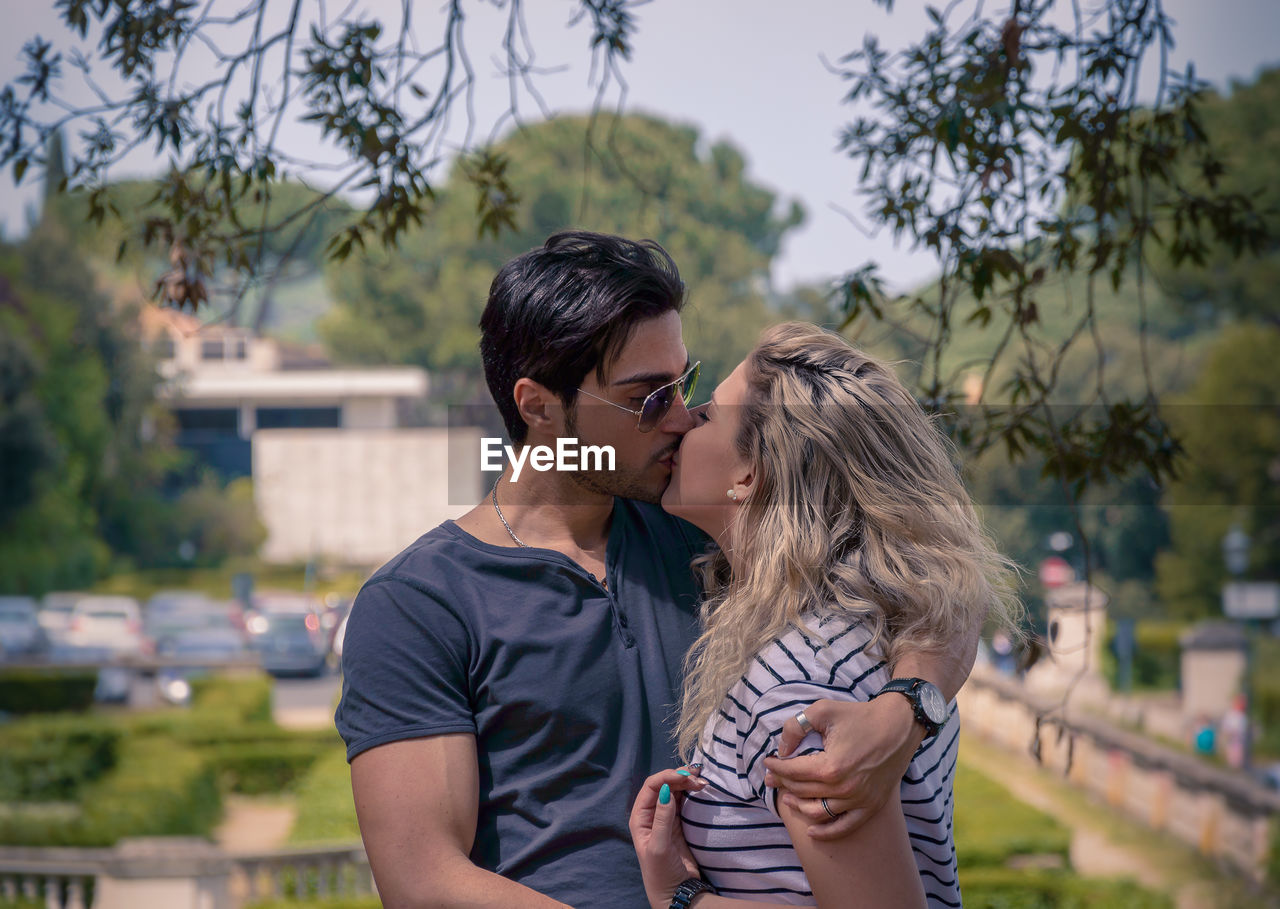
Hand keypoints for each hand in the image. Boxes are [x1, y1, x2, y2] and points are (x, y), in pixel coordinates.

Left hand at [628, 768, 706, 908]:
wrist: (676, 893)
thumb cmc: (661, 873)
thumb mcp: (659, 847)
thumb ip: (662, 818)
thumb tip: (666, 790)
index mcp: (640, 818)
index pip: (651, 787)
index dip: (667, 777)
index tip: (685, 776)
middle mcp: (651, 814)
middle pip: (664, 785)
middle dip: (680, 778)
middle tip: (699, 779)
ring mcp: (665, 818)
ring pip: (675, 791)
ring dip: (687, 783)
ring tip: (703, 782)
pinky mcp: (678, 823)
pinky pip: (684, 801)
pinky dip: (692, 793)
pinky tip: (701, 789)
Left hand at [762, 696, 923, 839]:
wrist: (898, 725)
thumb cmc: (860, 715)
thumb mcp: (823, 710)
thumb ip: (796, 727)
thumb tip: (782, 748)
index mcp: (830, 766)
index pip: (792, 772)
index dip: (775, 766)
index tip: (768, 761)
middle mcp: (844, 789)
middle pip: (801, 791)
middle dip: (782, 783)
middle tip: (773, 776)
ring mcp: (859, 800)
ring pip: (817, 812)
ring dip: (798, 806)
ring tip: (787, 797)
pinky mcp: (871, 806)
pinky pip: (844, 827)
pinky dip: (826, 832)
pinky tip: (811, 831)